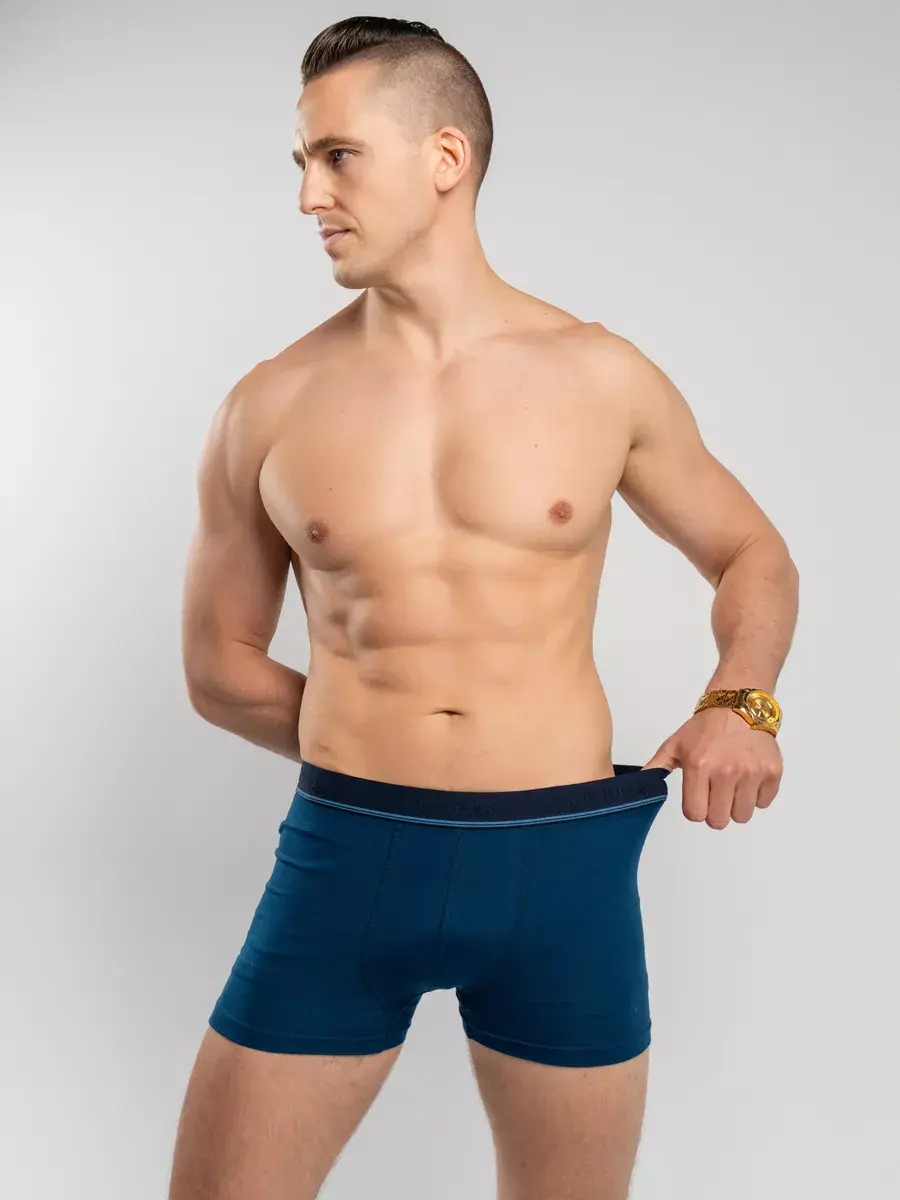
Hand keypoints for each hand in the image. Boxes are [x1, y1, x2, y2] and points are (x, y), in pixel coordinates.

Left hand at [642, 706, 782, 827]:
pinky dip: (756, 795)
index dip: (695, 809)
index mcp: (699, 767)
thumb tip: (639, 784)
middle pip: (719, 821)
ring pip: (742, 815)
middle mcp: (726, 772)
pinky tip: (749, 777)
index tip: (698, 797)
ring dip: (736, 805)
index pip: (695, 814)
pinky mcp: (772, 773)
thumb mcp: (675, 744)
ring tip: (733, 783)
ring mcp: (751, 773)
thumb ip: (656, 767)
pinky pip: (764, 802)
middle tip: (716, 793)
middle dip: (715, 811)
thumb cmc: (705, 728)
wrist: (738, 705)